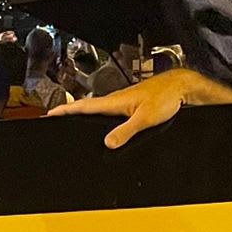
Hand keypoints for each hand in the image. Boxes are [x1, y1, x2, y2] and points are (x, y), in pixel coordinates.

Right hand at [47, 67, 231, 149]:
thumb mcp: (145, 119)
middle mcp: (117, 100)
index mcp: (116, 102)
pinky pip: (110, 112)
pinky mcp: (132, 105)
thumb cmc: (166, 98)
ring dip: (84, 112)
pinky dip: (100, 116)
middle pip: (88, 107)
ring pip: (99, 109)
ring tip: (71, 118)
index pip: (84, 106)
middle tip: (55, 116)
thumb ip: (125, 131)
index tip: (50, 113)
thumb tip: (108, 143)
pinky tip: (102, 123)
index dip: (66, 110)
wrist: (182, 88)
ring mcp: (124, 102)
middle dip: (70, 111)